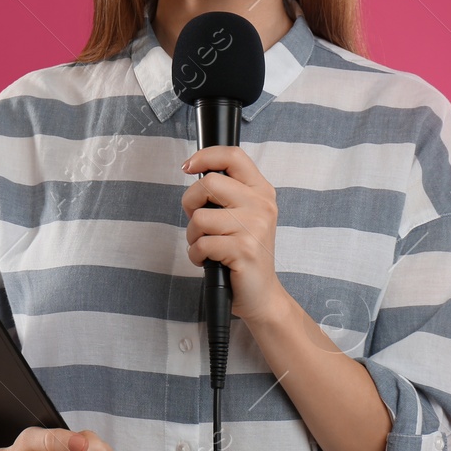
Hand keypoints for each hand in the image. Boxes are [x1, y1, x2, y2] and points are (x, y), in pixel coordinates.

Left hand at [181, 145, 289, 324]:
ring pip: (200, 217)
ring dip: (193, 236)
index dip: (205, 156)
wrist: (261, 294)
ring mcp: (254, 227)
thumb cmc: (244, 253)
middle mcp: (261, 205)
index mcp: (261, 191)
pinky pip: (202, 244)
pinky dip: (196, 255)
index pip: (233, 156)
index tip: (188, 166)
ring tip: (207, 246)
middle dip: (190, 203)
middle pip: (208, 183)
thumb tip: (194, 169)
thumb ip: (226, 192)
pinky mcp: (244, 250)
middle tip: (198, 222)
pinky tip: (208, 261)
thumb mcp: (243, 215)